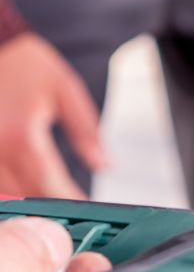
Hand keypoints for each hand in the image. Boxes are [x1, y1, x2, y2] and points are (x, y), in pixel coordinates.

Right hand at [0, 33, 106, 199]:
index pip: (50, 184)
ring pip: (5, 191)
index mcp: (21, 135)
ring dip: (29, 198)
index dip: (69, 201)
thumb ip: (86, 132)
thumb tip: (104, 165)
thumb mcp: (65, 90)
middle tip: (74, 208)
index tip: (86, 208)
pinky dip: (11, 185)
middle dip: (52, 205)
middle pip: (26, 193)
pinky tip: (27, 183)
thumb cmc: (24, 63)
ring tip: (52, 201)